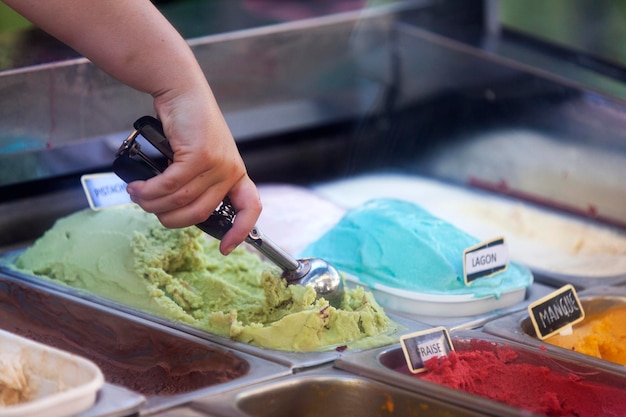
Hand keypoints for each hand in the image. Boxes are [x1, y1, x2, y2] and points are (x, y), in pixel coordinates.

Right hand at [126, 85, 261, 254]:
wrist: (182, 92)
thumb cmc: (188, 125)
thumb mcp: (201, 157)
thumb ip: (198, 182)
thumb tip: (177, 210)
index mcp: (235, 174)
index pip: (250, 208)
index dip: (240, 231)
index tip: (226, 248)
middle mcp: (230, 171)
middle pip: (201, 212)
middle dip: (170, 218)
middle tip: (150, 209)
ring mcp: (217, 163)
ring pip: (182, 199)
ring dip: (153, 203)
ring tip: (137, 195)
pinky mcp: (199, 155)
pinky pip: (171, 184)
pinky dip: (151, 190)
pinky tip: (139, 187)